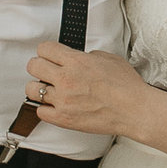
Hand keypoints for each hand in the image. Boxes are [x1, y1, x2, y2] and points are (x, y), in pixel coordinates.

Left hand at [25, 38, 149, 137]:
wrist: (134, 110)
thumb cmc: (126, 85)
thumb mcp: (108, 58)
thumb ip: (87, 56)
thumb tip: (78, 58)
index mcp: (76, 61)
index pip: (44, 49)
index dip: (46, 51)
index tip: (50, 55)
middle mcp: (66, 79)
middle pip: (33, 66)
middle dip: (39, 66)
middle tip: (46, 71)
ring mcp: (63, 100)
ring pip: (31, 90)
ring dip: (39, 88)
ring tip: (49, 90)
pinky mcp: (63, 118)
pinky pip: (40, 112)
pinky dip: (45, 108)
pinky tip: (55, 106)